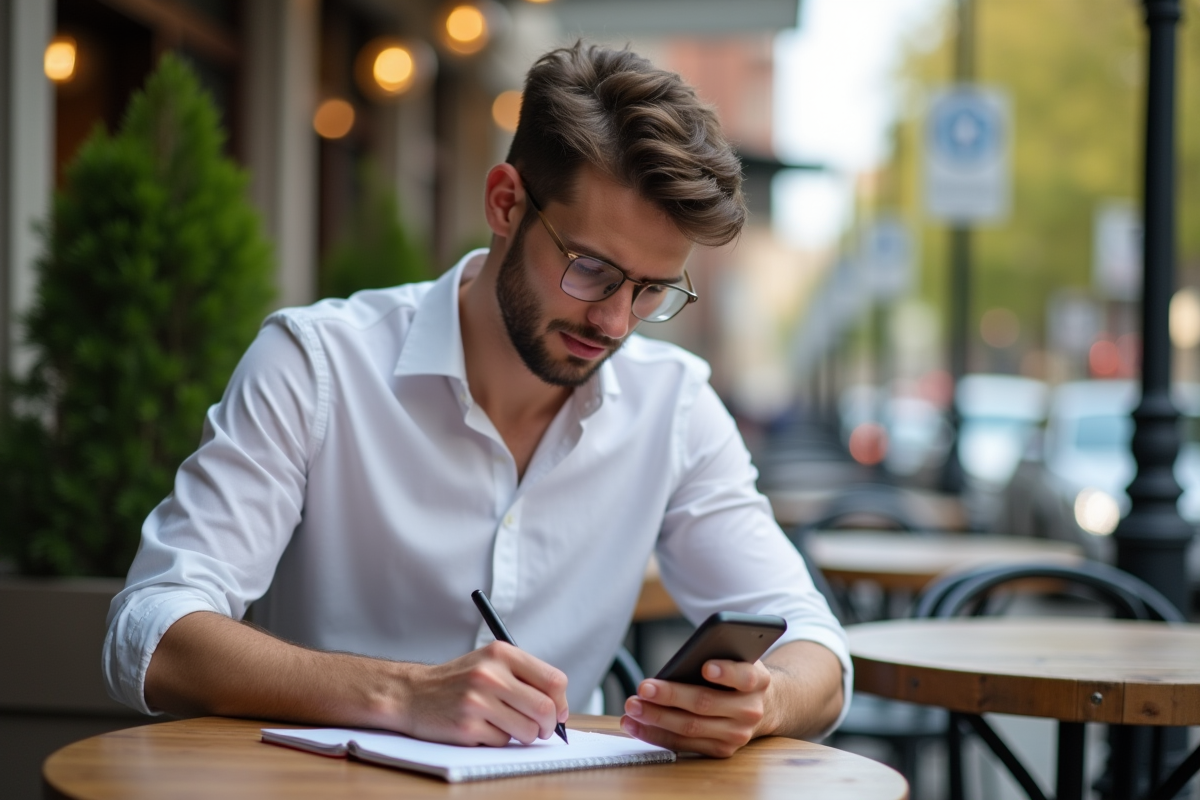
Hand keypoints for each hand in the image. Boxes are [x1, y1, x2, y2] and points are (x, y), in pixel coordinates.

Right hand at [397, 642, 568, 746]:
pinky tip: (482, 728)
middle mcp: (490, 674)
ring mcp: (477, 701)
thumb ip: (524, 677)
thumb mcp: (490, 663)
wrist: (412, 693)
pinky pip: (502, 742)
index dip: (562, 701)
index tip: (559, 712)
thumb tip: (560, 708)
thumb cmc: (459, 681)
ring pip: (527, 730)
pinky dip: (497, 740)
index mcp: (501, 653)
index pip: (553, 680)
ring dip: (525, 735)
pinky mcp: (467, 727)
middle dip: (549, 725)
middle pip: (544, 708)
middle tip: (543, 729)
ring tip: (508, 726)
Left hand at [620, 659, 771, 757]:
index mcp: (758, 681)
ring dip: (656, 718)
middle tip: (644, 687)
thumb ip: (717, 653)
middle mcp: (750, 710)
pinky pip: (682, 745)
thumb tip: (680, 661)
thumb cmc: (737, 675)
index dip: (726, 672)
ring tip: (632, 706)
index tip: (705, 667)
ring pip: (690, 727)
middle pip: (706, 703)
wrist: (763, 707)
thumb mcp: (737, 658)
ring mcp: (737, 735)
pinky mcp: (721, 750)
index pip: (745, 677)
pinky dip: (654, 734)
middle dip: (671, 695)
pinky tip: (634, 724)